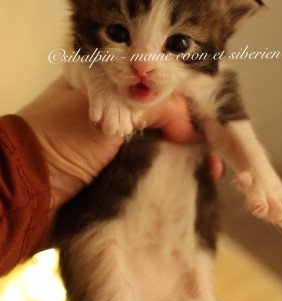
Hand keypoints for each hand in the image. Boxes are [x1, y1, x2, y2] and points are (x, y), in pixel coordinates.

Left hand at [19, 77, 203, 207]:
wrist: (29, 193)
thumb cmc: (61, 141)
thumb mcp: (112, 110)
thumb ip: (158, 107)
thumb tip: (194, 129)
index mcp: (112, 89)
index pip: (162, 90)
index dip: (189, 106)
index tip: (211, 125)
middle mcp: (120, 115)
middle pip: (167, 121)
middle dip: (194, 136)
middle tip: (216, 154)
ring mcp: (122, 146)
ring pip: (164, 147)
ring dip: (188, 159)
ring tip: (211, 172)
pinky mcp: (122, 174)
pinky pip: (155, 171)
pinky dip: (174, 176)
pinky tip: (195, 182)